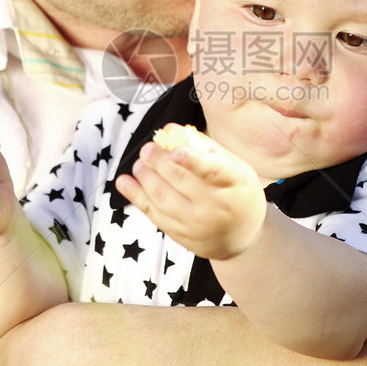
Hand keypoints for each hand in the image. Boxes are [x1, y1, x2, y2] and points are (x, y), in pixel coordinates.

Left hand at [115, 125, 266, 259]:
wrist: (242, 236)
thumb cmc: (237, 192)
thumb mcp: (234, 166)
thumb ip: (204, 146)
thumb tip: (170, 129)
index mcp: (234, 183)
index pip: (212, 170)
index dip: (193, 160)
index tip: (175, 150)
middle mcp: (216, 206)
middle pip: (180, 180)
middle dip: (158, 161)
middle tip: (148, 148)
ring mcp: (197, 224)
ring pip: (162, 197)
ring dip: (145, 176)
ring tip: (140, 162)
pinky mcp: (181, 235)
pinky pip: (154, 214)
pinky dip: (135, 196)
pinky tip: (124, 182)